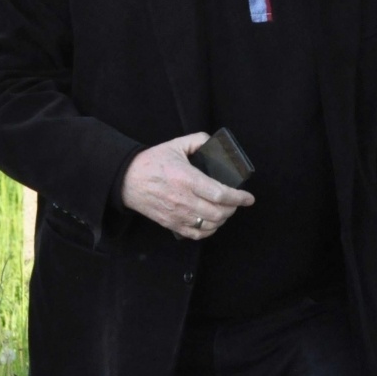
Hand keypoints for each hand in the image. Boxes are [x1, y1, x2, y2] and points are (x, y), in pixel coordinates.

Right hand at [119, 133, 254, 239]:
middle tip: (237, 202)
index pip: (219, 193)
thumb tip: (213, 142)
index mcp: (187, 179)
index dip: (238, 197)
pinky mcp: (170, 223)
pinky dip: (208, 231)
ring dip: (222, 220)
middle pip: (217, 212)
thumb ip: (198, 140)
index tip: (249, 198)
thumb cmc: (152, 162)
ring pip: (208, 225)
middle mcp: (183, 199)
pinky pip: (195, 234)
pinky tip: (212, 223)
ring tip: (226, 211)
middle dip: (233, 208)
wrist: (127, 180)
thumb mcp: (176, 144)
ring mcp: (177, 214)